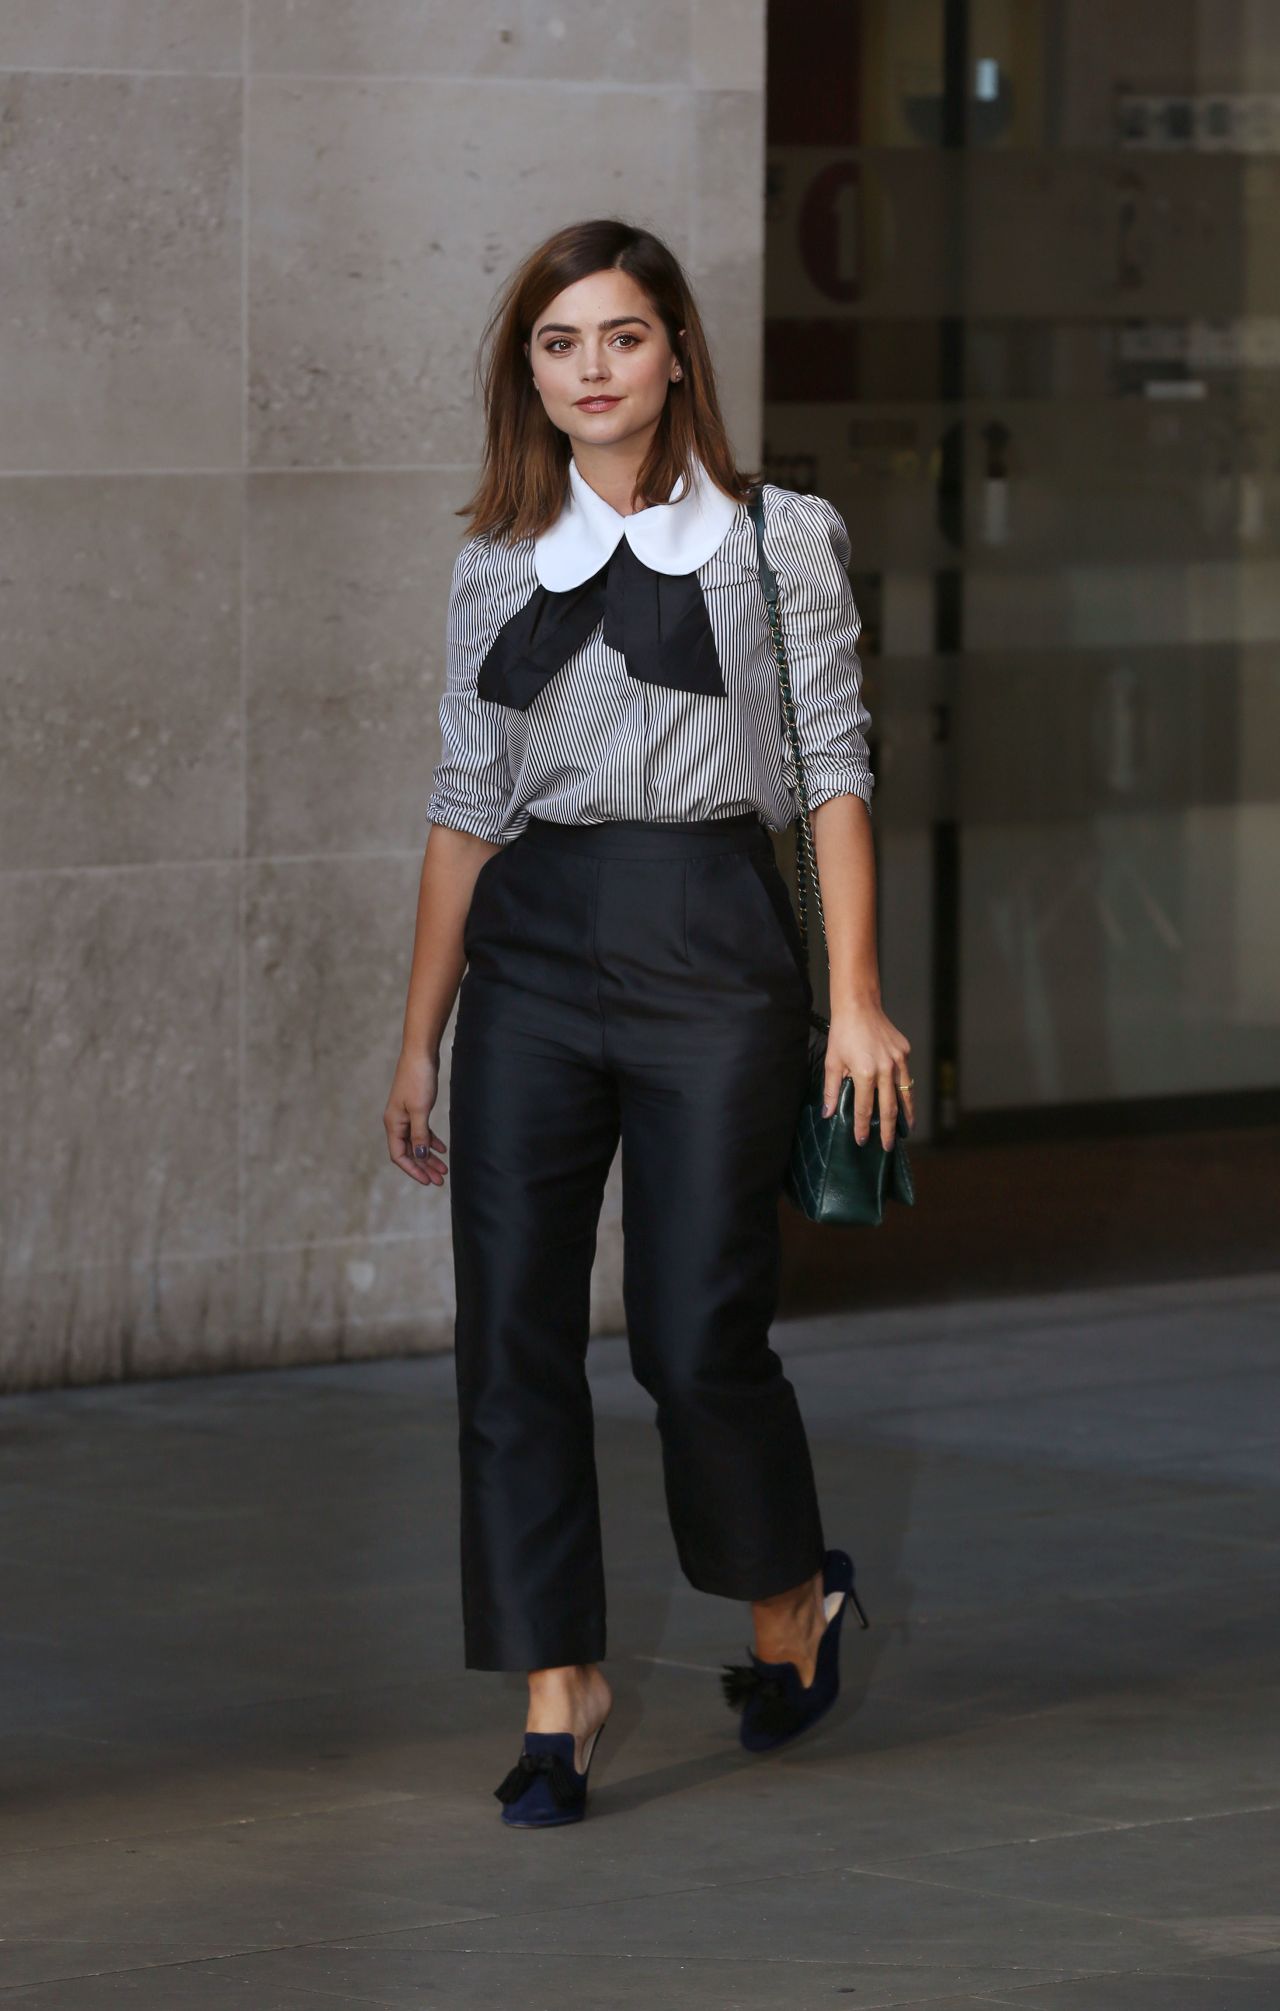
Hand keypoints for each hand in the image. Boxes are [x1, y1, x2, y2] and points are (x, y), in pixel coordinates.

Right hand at [383, 1047, 447, 1186]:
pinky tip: (443, 1149)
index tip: (428, 1181)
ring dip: (429, 1156)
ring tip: (444, 1169)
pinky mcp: (415, 1108)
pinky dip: (431, 1141)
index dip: (413, 1170)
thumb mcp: (420, 1110)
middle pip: (409, 1152)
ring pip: (417, 1142)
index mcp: (393, 1124)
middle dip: (424, 1167)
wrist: (420, 1054)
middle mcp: (397, 1122)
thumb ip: (419, 1134)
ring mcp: (406, 1115)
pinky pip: (422, 1131)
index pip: (399, 1155)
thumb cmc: (418, 1079)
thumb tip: (420, 1155)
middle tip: (440, 1180)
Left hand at [821, 1002, 913, 1148]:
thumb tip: (829, 1114)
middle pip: (889, 1108)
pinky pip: (906, 1077)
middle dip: (888, 1130)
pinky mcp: (904, 1052)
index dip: (863, 1127)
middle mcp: (886, 1068)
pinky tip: (904, 1102)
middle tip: (887, 1147)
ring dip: (906, 1114)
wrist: (859, 1006)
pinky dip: (905, 1091)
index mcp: (865, 1073)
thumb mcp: (832, 1062)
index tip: (861, 1141)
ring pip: (905, 1094)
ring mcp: (898, 1060)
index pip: (864, 1108)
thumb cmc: (842, 1034)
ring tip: (905, 1130)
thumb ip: (832, 1091)